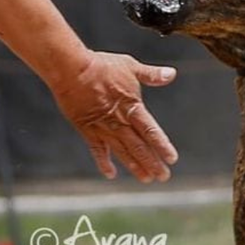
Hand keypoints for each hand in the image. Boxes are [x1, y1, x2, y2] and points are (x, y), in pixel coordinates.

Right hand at [52, 52, 178, 181]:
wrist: (71, 70)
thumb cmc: (101, 66)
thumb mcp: (130, 66)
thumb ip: (151, 74)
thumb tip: (172, 74)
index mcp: (132, 107)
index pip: (151, 131)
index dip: (162, 146)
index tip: (172, 159)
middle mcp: (119, 121)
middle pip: (139, 147)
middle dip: (152, 162)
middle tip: (163, 176)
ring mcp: (103, 127)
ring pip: (122, 152)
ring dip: (135, 166)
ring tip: (146, 178)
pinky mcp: (87, 129)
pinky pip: (97, 150)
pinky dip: (103, 162)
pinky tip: (110, 173)